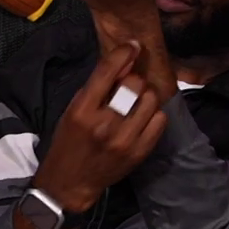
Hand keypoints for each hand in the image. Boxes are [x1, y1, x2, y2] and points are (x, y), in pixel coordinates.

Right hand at [31, 41, 168, 211]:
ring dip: (145, 96)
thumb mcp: (74, 110)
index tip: (133, 45)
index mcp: (83, 110)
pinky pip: (160, 120)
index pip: (107, 72)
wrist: (71, 183)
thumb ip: (97, 87)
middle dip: (133, 79)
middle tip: (128, 86)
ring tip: (136, 103)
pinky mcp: (139, 152)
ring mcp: (125, 140)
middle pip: (134, 84)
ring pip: (150, 100)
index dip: (123, 53)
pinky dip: (154, 114)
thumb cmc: (68, 142)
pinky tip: (143, 117)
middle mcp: (105, 124)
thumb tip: (123, 61)